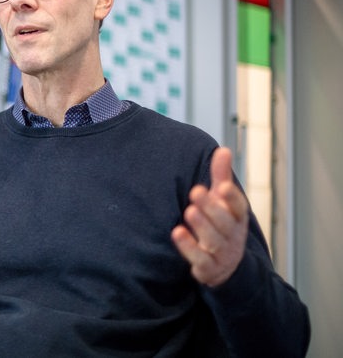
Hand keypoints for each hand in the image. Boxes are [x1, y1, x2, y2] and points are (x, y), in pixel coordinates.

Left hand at [172, 147, 248, 286]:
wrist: (226, 265)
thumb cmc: (221, 225)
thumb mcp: (223, 201)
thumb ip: (221, 177)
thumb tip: (223, 150)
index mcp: (237, 217)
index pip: (239, 207)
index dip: (232, 197)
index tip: (222, 186)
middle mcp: (232, 235)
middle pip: (225, 222)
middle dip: (211, 208)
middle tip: (196, 191)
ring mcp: (222, 253)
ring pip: (214, 241)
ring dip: (202, 226)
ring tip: (189, 211)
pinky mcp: (208, 267)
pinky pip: (200, 259)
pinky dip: (189, 247)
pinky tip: (177, 233)